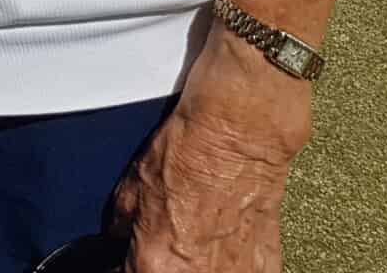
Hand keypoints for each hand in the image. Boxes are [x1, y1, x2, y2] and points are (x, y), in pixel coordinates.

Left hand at [112, 39, 308, 270]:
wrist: (240, 128)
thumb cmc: (192, 147)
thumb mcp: (134, 183)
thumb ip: (124, 224)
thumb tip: (119, 237)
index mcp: (157, 262)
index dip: (121, 267)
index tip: (122, 260)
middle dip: (157, 266)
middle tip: (160, 246)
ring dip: (193, 267)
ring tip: (191, 244)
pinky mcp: (267, 267)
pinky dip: (229, 265)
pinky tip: (220, 245)